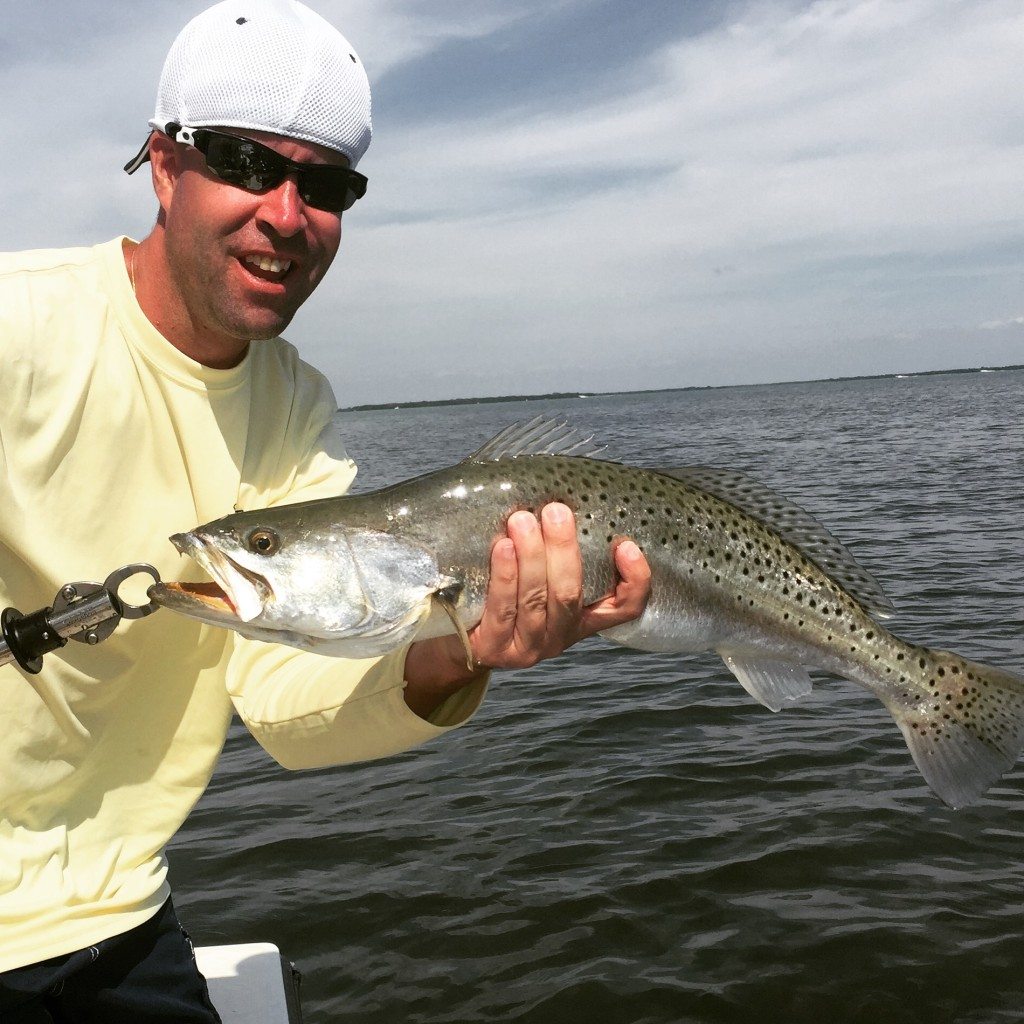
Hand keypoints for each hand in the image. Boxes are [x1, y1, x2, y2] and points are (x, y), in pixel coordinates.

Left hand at [403, 503, 649, 717]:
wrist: (457, 637)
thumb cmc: (502, 590)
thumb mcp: (536, 573)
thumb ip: (553, 546)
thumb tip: (559, 490)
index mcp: (580, 617)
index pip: (625, 608)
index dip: (634, 580)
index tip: (626, 545)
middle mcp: (559, 636)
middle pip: (570, 595)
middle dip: (564, 549)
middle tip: (556, 511)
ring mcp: (527, 647)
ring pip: (537, 600)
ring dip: (532, 556)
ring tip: (522, 521)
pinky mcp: (493, 650)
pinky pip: (502, 609)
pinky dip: (505, 576)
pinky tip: (502, 548)